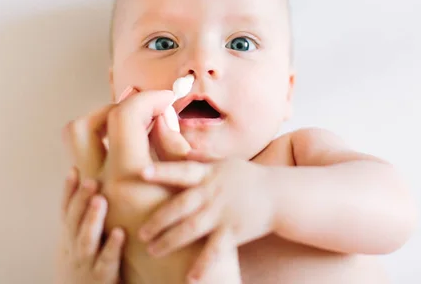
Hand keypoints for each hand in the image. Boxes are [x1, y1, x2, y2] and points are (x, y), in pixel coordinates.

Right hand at [58, 166, 124, 283]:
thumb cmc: (86, 267)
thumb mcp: (80, 243)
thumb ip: (87, 218)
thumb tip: (97, 185)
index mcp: (69, 237)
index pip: (65, 210)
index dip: (68, 191)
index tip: (73, 169)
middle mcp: (73, 248)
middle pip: (73, 221)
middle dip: (80, 200)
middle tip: (91, 181)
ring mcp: (85, 263)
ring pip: (85, 239)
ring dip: (92, 219)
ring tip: (101, 200)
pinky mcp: (100, 278)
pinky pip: (105, 261)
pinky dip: (112, 247)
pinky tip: (120, 233)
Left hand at [138, 158, 274, 279]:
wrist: (280, 195)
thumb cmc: (248, 177)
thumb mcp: (226, 163)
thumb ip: (203, 159)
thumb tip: (184, 150)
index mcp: (208, 174)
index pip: (182, 171)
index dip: (162, 171)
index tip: (142, 173)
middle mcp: (212, 193)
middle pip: (180, 206)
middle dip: (158, 220)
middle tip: (140, 232)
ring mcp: (222, 213)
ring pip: (191, 229)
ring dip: (170, 241)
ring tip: (153, 251)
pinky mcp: (233, 232)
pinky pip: (215, 251)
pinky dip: (203, 265)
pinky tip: (190, 278)